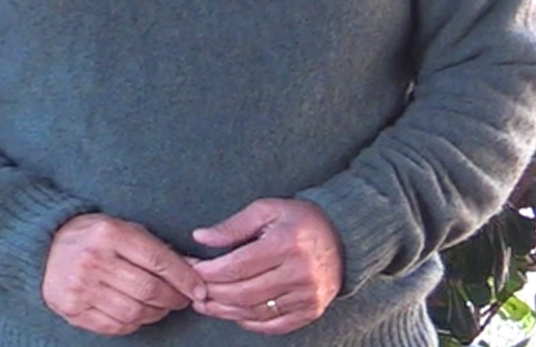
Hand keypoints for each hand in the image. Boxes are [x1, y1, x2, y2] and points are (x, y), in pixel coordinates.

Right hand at [42, 213, 206, 335]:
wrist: (43, 247)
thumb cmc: (91, 236)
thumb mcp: (121, 228)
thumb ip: (153, 248)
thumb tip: (192, 269)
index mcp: (109, 233)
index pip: (158, 260)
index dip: (184, 278)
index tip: (199, 288)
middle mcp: (94, 260)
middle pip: (148, 290)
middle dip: (173, 298)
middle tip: (182, 298)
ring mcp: (81, 287)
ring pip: (134, 312)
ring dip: (156, 313)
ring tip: (161, 306)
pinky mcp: (73, 309)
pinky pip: (115, 326)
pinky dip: (134, 324)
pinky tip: (139, 314)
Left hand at [188, 198, 342, 334]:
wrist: (343, 238)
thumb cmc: (299, 220)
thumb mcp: (267, 210)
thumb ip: (233, 226)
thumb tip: (200, 238)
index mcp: (286, 243)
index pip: (237, 266)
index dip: (209, 272)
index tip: (192, 269)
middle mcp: (299, 272)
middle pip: (243, 292)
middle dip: (213, 294)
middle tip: (193, 291)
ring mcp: (307, 295)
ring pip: (255, 312)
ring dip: (225, 311)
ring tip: (206, 304)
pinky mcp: (311, 311)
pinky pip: (273, 325)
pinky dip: (249, 323)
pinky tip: (233, 314)